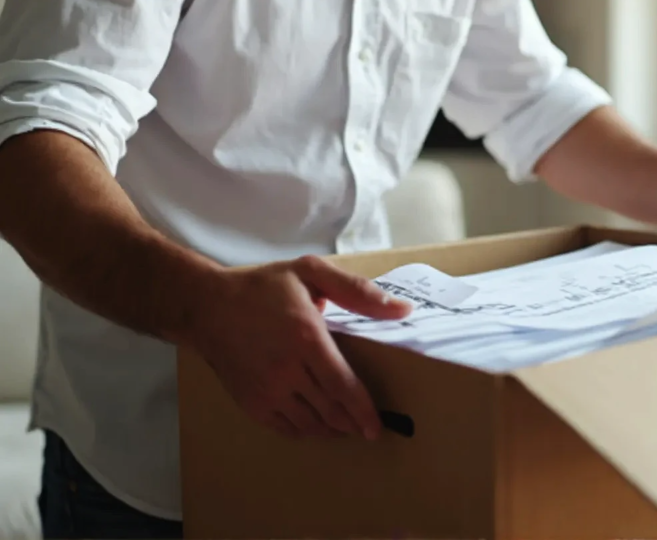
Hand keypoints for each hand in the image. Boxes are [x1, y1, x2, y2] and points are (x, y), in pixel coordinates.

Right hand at [188, 255, 411, 439]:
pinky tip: (318, 425)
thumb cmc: (262, 287)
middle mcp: (286, 370)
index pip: (343, 386)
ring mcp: (266, 390)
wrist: (206, 307)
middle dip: (353, 423)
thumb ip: (357, 291)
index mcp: (305, 338)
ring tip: (348, 427)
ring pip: (310, 423)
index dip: (364, 410)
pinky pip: (286, 427)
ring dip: (333, 429)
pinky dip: (306, 431)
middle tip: (370, 427)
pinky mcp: (251, 402)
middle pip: (330, 410)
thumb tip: (402, 310)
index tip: (378, 425)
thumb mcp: (310, 273)